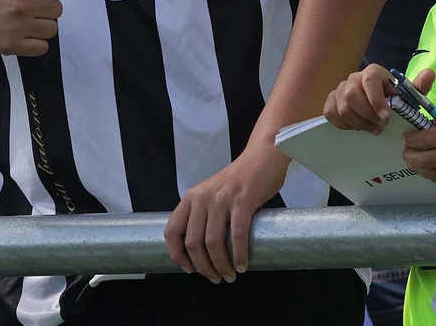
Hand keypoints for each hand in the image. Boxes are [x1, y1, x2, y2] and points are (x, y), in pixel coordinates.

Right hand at [0, 0, 63, 55]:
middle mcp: (23, 4)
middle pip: (57, 9)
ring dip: (41, 26)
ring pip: (51, 29)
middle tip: (27, 6)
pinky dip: (35, 43)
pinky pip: (42, 48)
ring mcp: (18, 26)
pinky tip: (22, 33)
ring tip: (25, 20)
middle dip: (45, 8)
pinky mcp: (12, 45)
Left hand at [165, 142, 289, 282]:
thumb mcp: (212, 193)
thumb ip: (204, 214)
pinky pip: (237, 235)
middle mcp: (202, 197)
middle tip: (216, 278)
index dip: (177, 255)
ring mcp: (222, 199)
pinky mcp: (242, 201)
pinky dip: (239, 255)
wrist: (263, 156)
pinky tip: (242, 265)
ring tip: (230, 275)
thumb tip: (202, 249)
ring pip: (213, 243)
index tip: (188, 269)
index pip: (172, 231)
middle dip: (203, 267)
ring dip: (221, 266)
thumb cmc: (240, 180)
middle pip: (193, 243)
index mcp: (191, 197)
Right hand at [324, 65, 430, 134]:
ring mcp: (340, 89)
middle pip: (351, 95)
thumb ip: (418, 86)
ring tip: (372, 129)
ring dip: (358, 123)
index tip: (386, 117)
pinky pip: (330, 113)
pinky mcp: (332, 100)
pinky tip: (357, 127)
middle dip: (366, 115)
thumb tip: (430, 74)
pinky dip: (343, 124)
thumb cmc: (395, 98)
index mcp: (373, 72)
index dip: (375, 99)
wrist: (380, 102)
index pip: (369, 80)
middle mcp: (354, 78)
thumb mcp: (408, 94)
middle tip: (381, 126)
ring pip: (342, 107)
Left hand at [401, 109, 435, 187]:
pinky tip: (433, 170)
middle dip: (410, 157)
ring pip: (433, 174)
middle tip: (406, 153)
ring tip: (417, 162)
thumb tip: (427, 127)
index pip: (426, 139)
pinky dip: (435, 177)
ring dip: (420, 169)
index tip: (406, 138)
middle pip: (425, 160)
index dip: (411, 140)